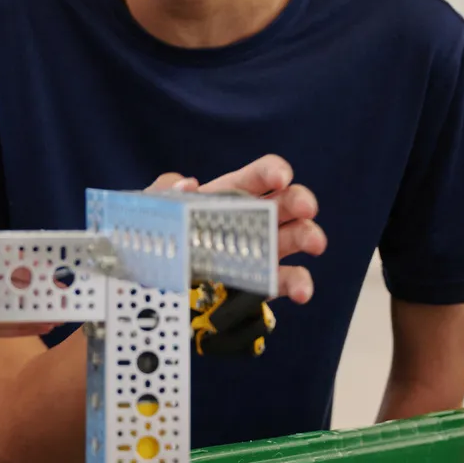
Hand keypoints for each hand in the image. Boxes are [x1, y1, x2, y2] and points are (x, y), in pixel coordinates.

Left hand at [149, 155, 324, 304]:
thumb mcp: (150, 209)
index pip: (260, 175)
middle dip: (301, 200)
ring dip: (310, 236)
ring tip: (315, 243)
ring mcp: (260, 250)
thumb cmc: (155, 238)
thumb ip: (164, 191)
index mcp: (228, 194)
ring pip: (296, 237)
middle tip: (305, 208)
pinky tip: (303, 291)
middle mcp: (251, 219)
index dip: (274, 171)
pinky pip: (286, 281)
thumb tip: (189, 185)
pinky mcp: (261, 282)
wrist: (148, 284)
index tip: (281, 178)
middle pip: (287, 202)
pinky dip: (300, 284)